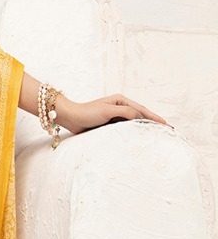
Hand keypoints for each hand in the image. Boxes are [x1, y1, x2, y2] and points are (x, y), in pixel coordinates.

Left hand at [56, 93, 172, 135]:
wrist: (70, 117)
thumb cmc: (87, 113)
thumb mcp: (108, 111)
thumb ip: (125, 113)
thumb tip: (140, 117)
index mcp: (121, 101)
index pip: (142, 110)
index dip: (155, 118)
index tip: (167, 125)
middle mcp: (119, 106)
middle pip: (140, 115)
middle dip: (153, 122)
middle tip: (167, 131)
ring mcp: (115, 115)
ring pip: (134, 122)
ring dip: (144, 127)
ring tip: (157, 135)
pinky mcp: (110, 123)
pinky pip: (126, 127)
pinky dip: (134, 131)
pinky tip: (139, 138)